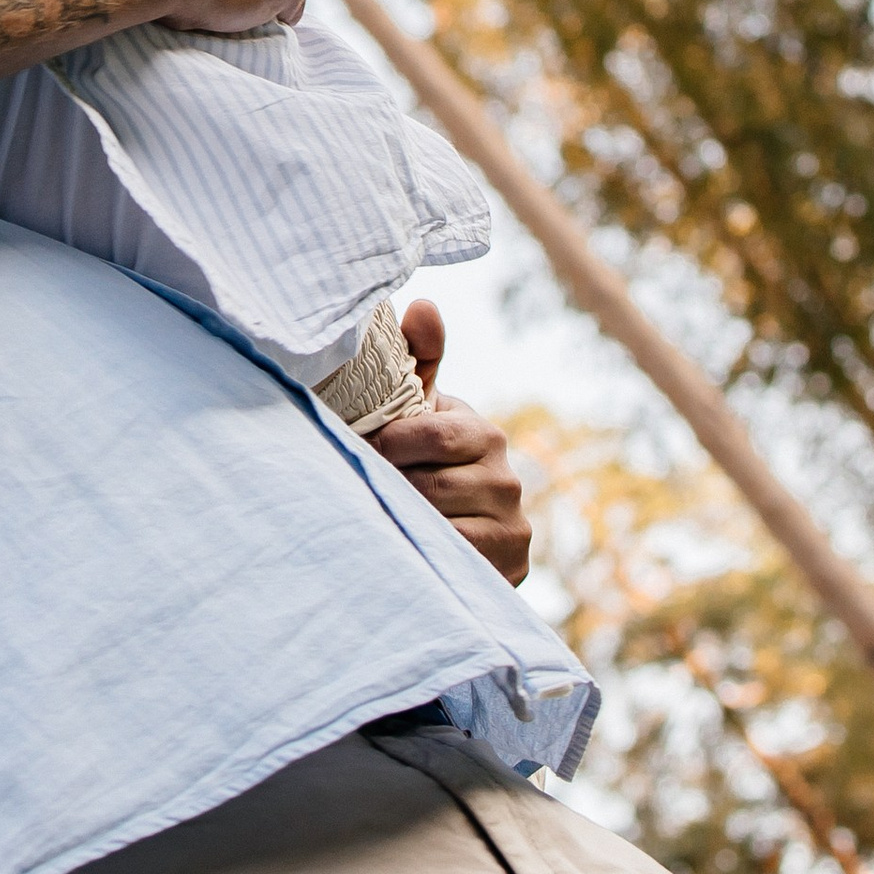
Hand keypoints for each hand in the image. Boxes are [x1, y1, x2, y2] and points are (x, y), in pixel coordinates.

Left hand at [376, 305, 530, 582]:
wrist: (458, 531)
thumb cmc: (423, 459)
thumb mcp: (419, 410)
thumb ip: (418, 359)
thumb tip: (423, 305)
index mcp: (483, 433)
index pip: (430, 435)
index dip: (387, 446)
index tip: (363, 451)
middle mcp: (507, 479)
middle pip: (428, 486)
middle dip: (389, 488)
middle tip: (361, 488)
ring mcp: (512, 526)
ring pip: (437, 525)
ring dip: (400, 521)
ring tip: (379, 515)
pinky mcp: (510, 568)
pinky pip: (454, 560)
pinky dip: (423, 553)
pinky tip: (404, 547)